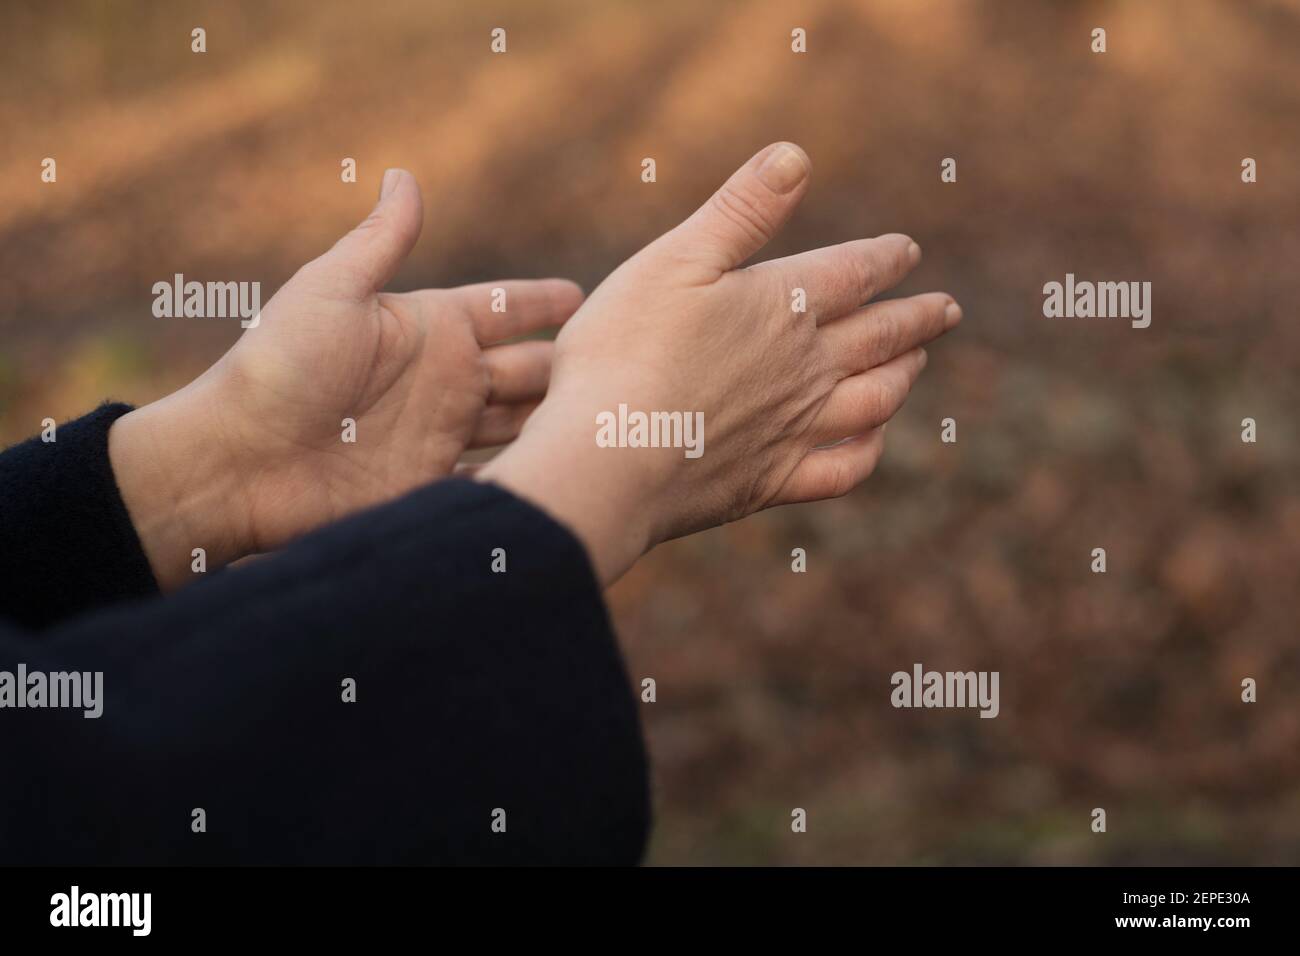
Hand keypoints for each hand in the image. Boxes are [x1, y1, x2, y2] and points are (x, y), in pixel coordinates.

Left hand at [109, 169, 582, 588]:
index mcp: (429, 329)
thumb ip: (380, 241)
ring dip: (561, 422)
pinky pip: (497, 478)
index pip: (507, 310)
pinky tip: (570, 473)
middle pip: (529, 371)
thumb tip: (405, 174)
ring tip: (617, 422)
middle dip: (575, 369)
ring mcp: (442, 437)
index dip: (547, 304)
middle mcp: (444, 382)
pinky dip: (529, 474)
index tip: (590, 298)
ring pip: (524, 425)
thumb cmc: (280, 367)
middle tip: (631, 367)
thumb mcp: (332, 291)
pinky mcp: (435, 487)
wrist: (240, 463)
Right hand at [480, 143, 960, 583]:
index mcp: (781, 306)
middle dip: (916, 319)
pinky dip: (867, 452)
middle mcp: (804, 367)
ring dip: (902, 377)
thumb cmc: (626, 351)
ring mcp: (794, 429)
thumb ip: (741, 210)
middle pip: (879, 337)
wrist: (609, 457)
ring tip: (917, 364)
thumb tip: (796, 155)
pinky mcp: (772, 482)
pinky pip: (841, 470)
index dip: (885, 259)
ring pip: (873, 400)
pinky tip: (872, 441)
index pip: (852, 273)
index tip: (909, 252)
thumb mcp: (676, 259)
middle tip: (947, 310)